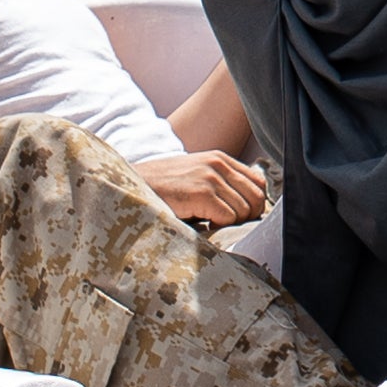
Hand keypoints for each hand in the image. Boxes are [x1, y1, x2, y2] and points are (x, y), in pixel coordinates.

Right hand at [138, 147, 269, 228]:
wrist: (129, 186)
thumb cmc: (161, 189)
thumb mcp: (194, 178)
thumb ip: (220, 185)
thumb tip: (250, 208)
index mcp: (219, 158)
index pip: (258, 182)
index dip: (254, 204)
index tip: (239, 217)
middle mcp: (217, 164)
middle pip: (256, 198)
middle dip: (246, 218)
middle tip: (225, 225)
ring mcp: (210, 177)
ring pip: (244, 210)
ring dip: (230, 224)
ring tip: (210, 223)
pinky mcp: (201, 193)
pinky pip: (228, 217)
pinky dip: (219, 227)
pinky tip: (202, 225)